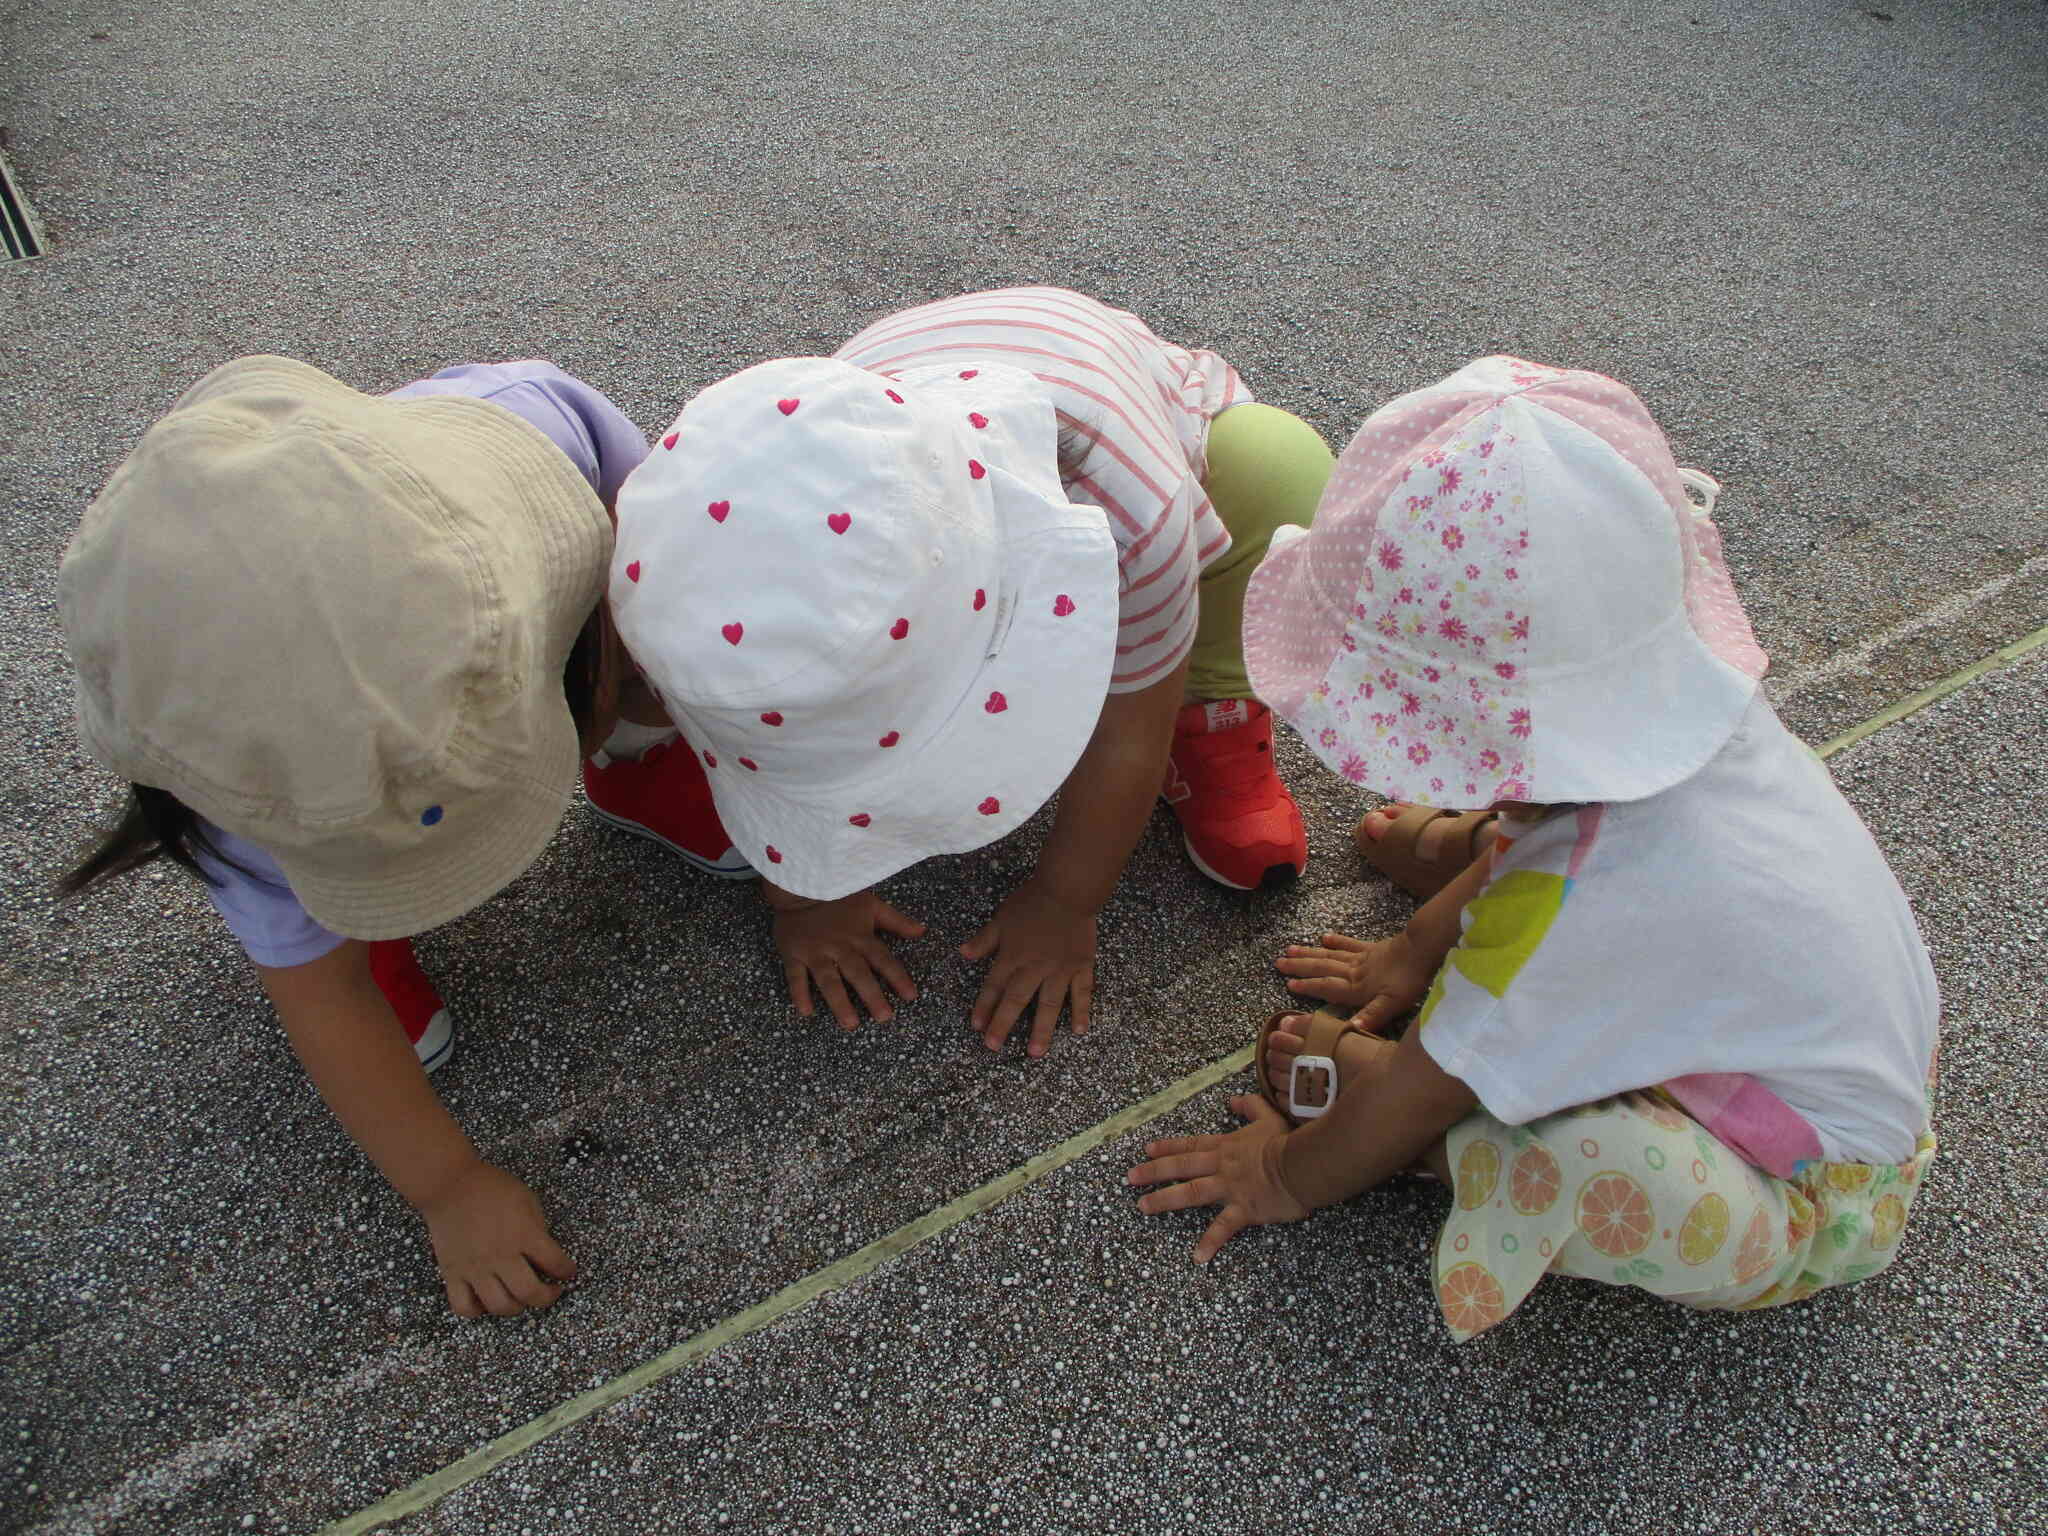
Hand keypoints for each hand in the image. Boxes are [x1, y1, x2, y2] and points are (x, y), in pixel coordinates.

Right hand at [419, 1160, 576, 1318]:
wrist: (450, 1184)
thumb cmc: (491, 1187)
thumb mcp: (527, 1199)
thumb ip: (538, 1228)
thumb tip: (544, 1253)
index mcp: (524, 1235)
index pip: (555, 1263)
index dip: (567, 1271)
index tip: (568, 1272)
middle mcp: (501, 1256)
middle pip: (529, 1293)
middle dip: (547, 1298)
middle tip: (550, 1292)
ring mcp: (475, 1268)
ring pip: (499, 1305)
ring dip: (516, 1308)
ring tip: (520, 1299)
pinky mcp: (452, 1273)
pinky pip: (464, 1306)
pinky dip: (478, 1311)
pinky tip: (486, 1301)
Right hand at [771, 889, 925, 1030]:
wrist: (800, 886)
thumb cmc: (839, 898)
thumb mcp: (871, 904)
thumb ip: (896, 921)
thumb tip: (922, 931)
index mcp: (860, 936)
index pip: (883, 959)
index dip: (898, 977)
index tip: (911, 996)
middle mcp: (840, 947)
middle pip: (858, 974)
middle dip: (872, 996)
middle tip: (884, 1017)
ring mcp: (816, 952)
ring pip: (829, 980)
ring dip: (839, 1002)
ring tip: (850, 1023)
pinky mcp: (794, 954)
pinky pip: (795, 977)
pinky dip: (799, 994)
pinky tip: (806, 1012)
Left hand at [960, 878, 1096, 1056]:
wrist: (1068, 891)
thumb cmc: (1032, 901)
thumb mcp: (1001, 917)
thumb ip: (984, 939)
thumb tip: (963, 954)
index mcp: (1013, 956)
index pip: (994, 986)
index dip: (984, 1006)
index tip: (976, 1027)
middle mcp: (1034, 967)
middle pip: (1016, 1000)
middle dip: (1003, 1024)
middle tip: (993, 1047)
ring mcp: (1060, 970)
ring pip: (1049, 1005)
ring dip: (1042, 1030)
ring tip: (1035, 1053)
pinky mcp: (1081, 967)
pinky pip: (1082, 993)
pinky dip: (1081, 1012)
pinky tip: (1079, 1031)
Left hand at [1127, 1095, 1310, 1262]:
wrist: (1303, 1163)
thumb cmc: (1286, 1141)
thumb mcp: (1267, 1116)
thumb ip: (1249, 1106)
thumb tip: (1233, 1100)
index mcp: (1225, 1147)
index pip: (1190, 1145)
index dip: (1167, 1147)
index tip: (1147, 1150)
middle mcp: (1221, 1167)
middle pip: (1181, 1167)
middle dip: (1153, 1171)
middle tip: (1130, 1177)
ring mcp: (1229, 1188)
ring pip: (1190, 1193)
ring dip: (1165, 1200)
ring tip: (1144, 1207)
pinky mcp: (1244, 1210)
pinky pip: (1223, 1228)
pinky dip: (1210, 1242)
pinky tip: (1197, 1257)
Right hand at [1274, 930, 1436, 1031]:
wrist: (1421, 949)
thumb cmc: (1408, 980)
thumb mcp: (1393, 1004)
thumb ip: (1371, 1016)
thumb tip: (1348, 1029)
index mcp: (1357, 988)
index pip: (1327, 987)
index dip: (1308, 987)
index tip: (1288, 985)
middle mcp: (1354, 971)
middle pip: (1322, 968)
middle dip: (1300, 967)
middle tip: (1279, 963)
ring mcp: (1361, 957)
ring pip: (1330, 955)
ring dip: (1309, 953)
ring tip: (1291, 949)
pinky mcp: (1372, 947)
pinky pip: (1349, 944)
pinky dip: (1336, 941)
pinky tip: (1324, 937)